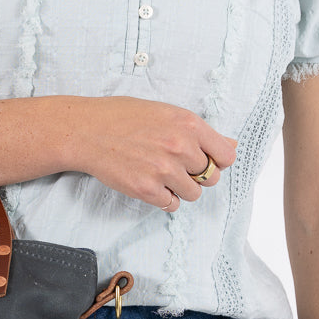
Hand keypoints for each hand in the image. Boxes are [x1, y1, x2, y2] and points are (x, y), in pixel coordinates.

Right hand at [73, 96, 237, 210]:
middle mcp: (180, 147)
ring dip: (181, 188)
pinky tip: (151, 183)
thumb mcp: (167, 113)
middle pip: (211, 177)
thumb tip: (231, 146)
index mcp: (189, 125)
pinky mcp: (147, 190)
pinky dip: (165, 199)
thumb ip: (199, 132)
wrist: (88, 131)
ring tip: (162, 175)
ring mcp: (164, 170)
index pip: (226, 156)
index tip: (205, 161)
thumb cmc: (123, 118)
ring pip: (194, 194)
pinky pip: (172, 205)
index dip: (217, 161)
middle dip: (197, 175)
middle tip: (176, 165)